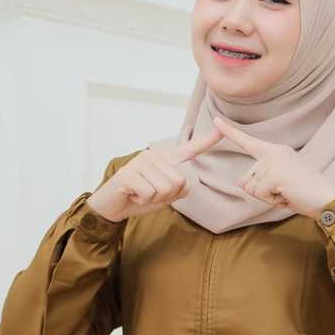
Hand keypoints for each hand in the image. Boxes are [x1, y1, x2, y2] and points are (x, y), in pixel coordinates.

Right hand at [86, 128, 223, 221]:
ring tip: (141, 193)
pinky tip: (132, 195)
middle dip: (167, 196)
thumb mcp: (164, 194)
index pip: (190, 149)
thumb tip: (184, 182)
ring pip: (165, 188)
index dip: (207, 141)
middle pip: (179, 181)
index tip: (221, 128)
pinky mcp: (129, 173)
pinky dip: (142, 200)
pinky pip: (149, 193)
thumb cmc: (140, 197)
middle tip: (150, 193)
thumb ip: (177, 187)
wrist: (113, 205)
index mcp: (165, 159)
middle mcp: (154, 155)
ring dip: (154, 199)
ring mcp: (141, 162)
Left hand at [213, 115, 334, 218]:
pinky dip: (272, 201)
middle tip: (285, 191)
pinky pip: (260, 194)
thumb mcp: (279, 184)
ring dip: (267, 198)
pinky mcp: (276, 174)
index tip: (215, 121)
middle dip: (261, 193)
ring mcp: (275, 162)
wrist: (327, 199)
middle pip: (246, 179)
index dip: (230, 132)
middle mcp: (274, 152)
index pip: (248, 142)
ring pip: (252, 188)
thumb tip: (242, 182)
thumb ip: (261, 179)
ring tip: (288, 193)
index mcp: (276, 151)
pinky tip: (288, 196)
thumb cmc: (305, 194)